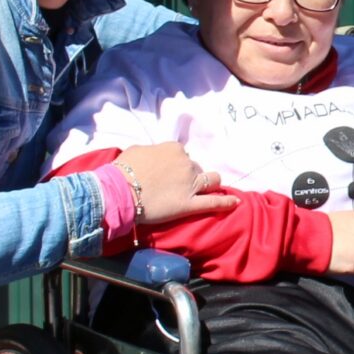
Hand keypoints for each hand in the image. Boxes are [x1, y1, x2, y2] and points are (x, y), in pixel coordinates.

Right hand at [114, 142, 235, 226]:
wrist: (118, 192)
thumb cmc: (121, 171)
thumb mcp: (136, 151)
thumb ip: (151, 152)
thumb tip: (154, 155)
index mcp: (174, 149)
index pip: (182, 154)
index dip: (175, 164)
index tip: (167, 171)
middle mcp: (186, 164)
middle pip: (196, 167)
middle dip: (189, 174)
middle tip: (175, 184)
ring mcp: (191, 184)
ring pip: (211, 180)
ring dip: (210, 183)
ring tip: (207, 189)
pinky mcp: (190, 204)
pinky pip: (214, 202)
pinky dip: (226, 202)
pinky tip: (235, 203)